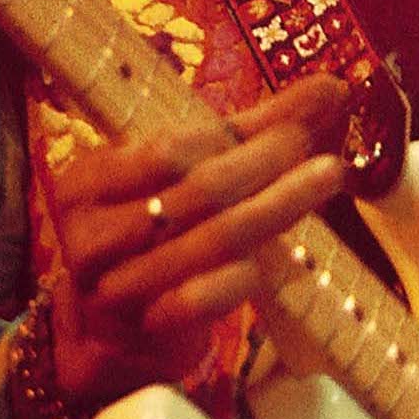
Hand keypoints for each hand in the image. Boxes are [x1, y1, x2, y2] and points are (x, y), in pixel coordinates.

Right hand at [44, 74, 350, 405]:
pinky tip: (284, 258)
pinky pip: (206, 298)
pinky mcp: (146, 328)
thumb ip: (250, 129)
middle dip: (268, 164)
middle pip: (199, 190)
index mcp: (87, 183)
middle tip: (320, 146)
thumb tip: (331, 86)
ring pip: (212, 240)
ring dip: (279, 206)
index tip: (295, 126)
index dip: (237, 137)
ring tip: (329, 176)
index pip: (169, 150)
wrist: (116, 331)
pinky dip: (247, 274)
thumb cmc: (157, 232)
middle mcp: (91, 234)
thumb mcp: (181, 176)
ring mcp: (116, 287)